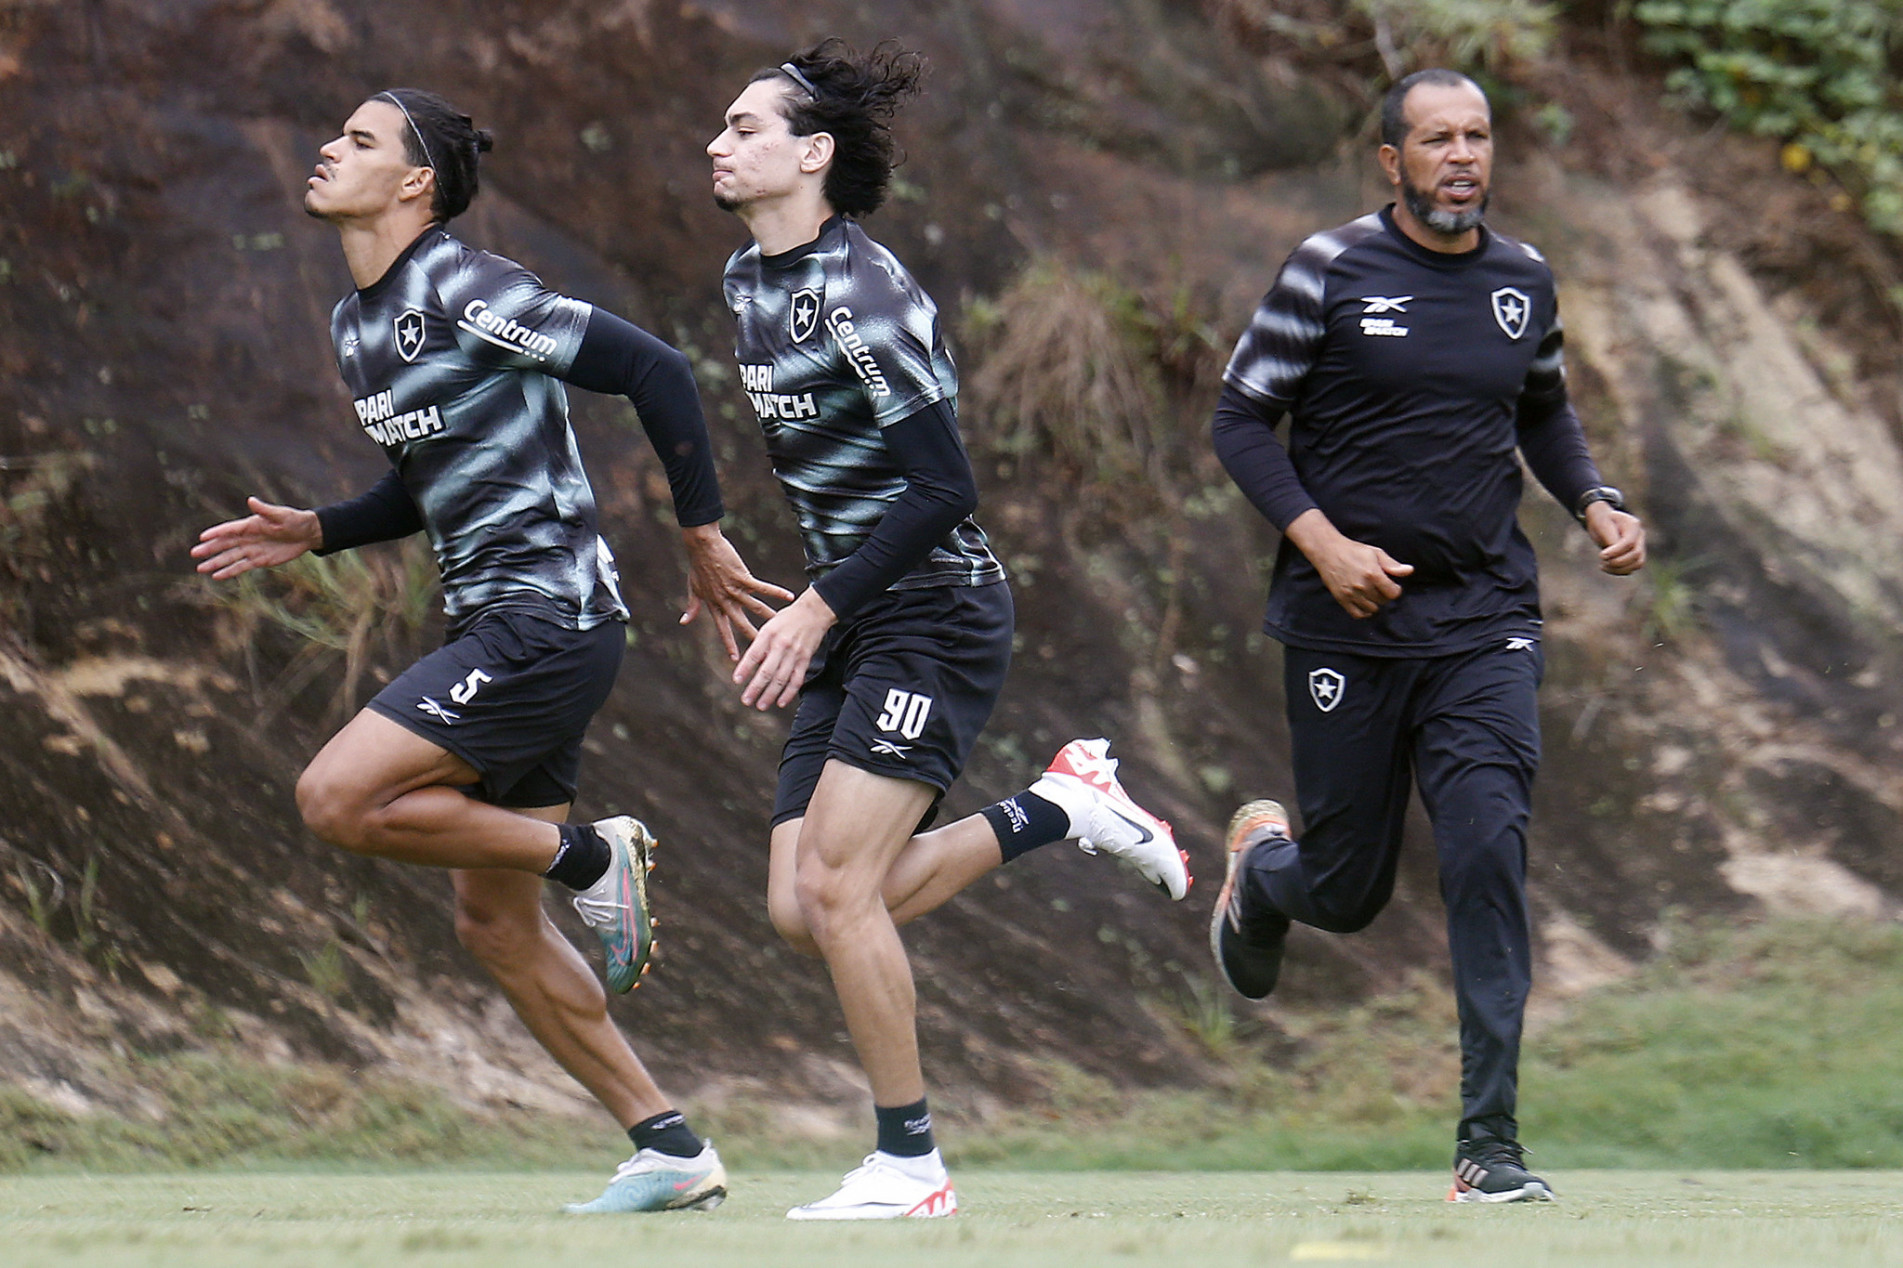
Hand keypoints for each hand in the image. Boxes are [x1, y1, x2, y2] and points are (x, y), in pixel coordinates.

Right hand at [191, 497, 321, 578]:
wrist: (308, 534)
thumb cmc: (295, 520)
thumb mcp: (281, 515)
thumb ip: (265, 510)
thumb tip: (251, 500)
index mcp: (251, 525)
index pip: (230, 529)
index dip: (217, 533)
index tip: (202, 537)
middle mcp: (248, 537)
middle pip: (225, 544)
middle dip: (210, 549)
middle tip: (194, 553)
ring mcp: (252, 550)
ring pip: (230, 557)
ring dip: (216, 563)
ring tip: (200, 568)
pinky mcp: (260, 560)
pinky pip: (241, 567)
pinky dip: (229, 571)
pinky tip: (217, 576)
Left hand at [678, 523, 794, 660]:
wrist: (702, 546)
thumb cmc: (698, 565)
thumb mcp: (694, 589)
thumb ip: (693, 606)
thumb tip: (684, 622)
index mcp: (715, 604)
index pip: (723, 629)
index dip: (729, 643)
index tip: (736, 660)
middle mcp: (725, 600)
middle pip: (741, 623)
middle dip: (753, 638)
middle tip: (764, 652)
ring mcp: (734, 589)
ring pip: (754, 607)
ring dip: (769, 616)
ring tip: (781, 626)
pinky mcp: (742, 577)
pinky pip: (762, 587)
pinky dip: (775, 592)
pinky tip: (789, 596)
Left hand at [733, 587, 834, 709]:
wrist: (813, 612)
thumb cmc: (787, 620)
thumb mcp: (769, 627)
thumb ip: (760, 645)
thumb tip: (751, 667)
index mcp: (768, 634)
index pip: (754, 654)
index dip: (745, 668)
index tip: (736, 681)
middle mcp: (781, 645)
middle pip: (767, 671)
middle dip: (755, 688)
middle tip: (746, 700)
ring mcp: (794, 654)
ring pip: (781, 679)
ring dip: (770, 695)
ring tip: (761, 705)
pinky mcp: (805, 660)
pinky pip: (796, 680)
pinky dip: (789, 693)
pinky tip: (781, 702)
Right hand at [1284, 508, 1412, 618]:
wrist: (1328, 551)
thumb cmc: (1353, 550)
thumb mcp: (1375, 553)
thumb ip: (1392, 565)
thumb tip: (1409, 571)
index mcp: (1373, 574)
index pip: (1393, 593)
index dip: (1395, 590)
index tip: (1392, 585)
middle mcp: (1362, 586)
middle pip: (1383, 601)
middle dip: (1385, 595)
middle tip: (1380, 587)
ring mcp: (1351, 594)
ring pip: (1372, 609)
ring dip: (1375, 603)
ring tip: (1371, 593)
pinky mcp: (1341, 599)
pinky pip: (1357, 614)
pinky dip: (1364, 612)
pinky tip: (1365, 604)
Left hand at [1584, 502, 1645, 574]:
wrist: (1603, 520)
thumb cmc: (1601, 521)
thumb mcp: (1602, 524)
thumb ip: (1609, 537)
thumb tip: (1613, 554)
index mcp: (1633, 525)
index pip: (1629, 543)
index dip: (1616, 552)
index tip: (1601, 556)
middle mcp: (1640, 535)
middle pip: (1636, 554)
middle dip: (1618, 561)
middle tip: (1602, 560)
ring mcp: (1640, 545)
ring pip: (1637, 563)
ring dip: (1620, 569)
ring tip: (1603, 566)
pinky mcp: (1635, 555)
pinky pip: (1632, 568)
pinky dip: (1619, 571)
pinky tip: (1606, 567)